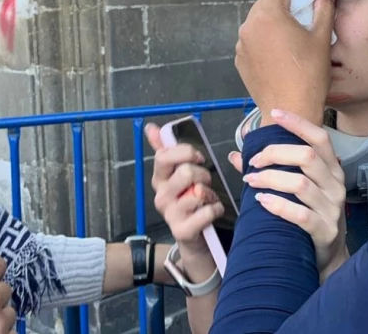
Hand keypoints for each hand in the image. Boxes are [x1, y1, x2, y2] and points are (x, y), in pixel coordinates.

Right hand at [147, 123, 224, 275]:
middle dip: (204, 175)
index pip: (164, 156)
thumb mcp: (180, 173)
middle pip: (185, 172)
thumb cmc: (192, 201)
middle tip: (206, 183)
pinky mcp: (182, 230)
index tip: (199, 158)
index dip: (185, 152)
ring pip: (197, 192)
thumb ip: (166, 150)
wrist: (196, 240)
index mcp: (160, 179)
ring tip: (209, 200)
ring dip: (211, 194)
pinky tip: (213, 213)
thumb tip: (150, 127)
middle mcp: (160, 196)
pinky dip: (216, 209)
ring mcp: (170, 214)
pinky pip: (206, 211)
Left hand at [229, 109, 348, 281]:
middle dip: (274, 154)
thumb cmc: (311, 215)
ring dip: (270, 179)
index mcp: (332, 169)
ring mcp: (333, 209)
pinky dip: (278, 205)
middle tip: (254, 162)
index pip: (320, 138)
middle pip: (307, 157)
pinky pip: (300, 214)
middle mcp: (336, 185)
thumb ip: (270, 170)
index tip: (274, 114)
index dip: (298, 123)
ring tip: (250, 181)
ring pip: (300, 185)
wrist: (329, 257)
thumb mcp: (298, 190)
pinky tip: (261, 201)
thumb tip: (236, 155)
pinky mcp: (325, 231)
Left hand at [235, 0, 334, 127]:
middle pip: (265, 4)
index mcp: (269, 15)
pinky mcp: (240, 60)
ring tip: (291, 32)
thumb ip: (324, 8)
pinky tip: (279, 50)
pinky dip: (264, 38)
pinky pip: (252, 40)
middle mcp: (249, 26)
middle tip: (301, 8)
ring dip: (272, 21)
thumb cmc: (309, 75)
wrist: (290, 110)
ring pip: (257, 22)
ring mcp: (241, 44)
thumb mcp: (321, 38)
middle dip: (282, 3)